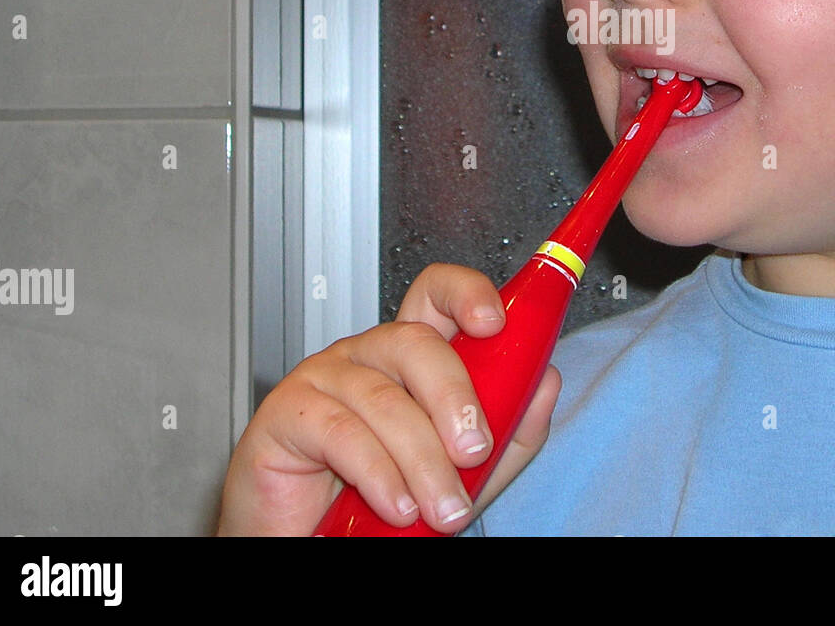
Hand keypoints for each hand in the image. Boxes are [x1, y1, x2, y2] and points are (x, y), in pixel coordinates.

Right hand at [216, 263, 561, 534]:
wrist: (316, 541)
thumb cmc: (386, 499)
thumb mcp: (467, 468)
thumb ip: (511, 427)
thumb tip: (547, 382)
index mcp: (411, 354)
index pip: (436, 293)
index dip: (466, 293)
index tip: (495, 322)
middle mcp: (369, 355)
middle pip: (414, 342)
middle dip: (454, 397)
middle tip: (475, 451)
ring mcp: (325, 376)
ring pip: (384, 399)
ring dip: (423, 461)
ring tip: (443, 509)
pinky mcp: (287, 413)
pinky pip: (342, 433)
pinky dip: (379, 476)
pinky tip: (398, 506)